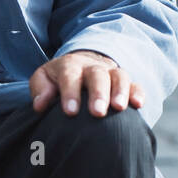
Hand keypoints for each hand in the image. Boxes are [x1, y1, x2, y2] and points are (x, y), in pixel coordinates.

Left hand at [29, 51, 144, 117]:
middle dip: (98, 93)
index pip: (70, 76)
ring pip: (119, 77)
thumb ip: (40, 89)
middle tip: (97, 112)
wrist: (82, 64)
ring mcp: (111, 73)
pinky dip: (137, 93)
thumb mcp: (44, 79)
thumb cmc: (58, 79)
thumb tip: (40, 105)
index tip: (70, 112)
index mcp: (70, 66)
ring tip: (119, 108)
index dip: (70, 93)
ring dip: (120, 91)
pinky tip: (138, 105)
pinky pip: (135, 84)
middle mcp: (92, 67)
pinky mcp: (125, 83)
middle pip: (97, 75)